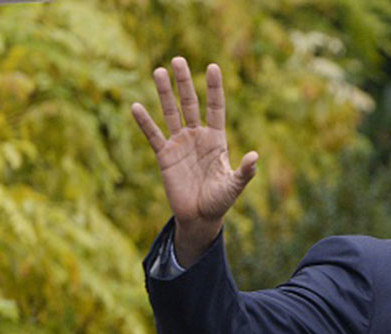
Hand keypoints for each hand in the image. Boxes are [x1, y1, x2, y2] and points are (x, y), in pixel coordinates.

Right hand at [131, 56, 257, 266]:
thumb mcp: (234, 186)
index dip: (214, 88)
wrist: (200, 217)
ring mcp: (180, 144)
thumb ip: (245, 171)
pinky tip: (136, 107)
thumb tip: (254, 156)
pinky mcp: (165, 156)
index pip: (216, 108)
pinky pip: (154, 136)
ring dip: (164, 93)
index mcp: (216, 139)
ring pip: (171, 113)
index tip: (213, 66)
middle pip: (190, 103)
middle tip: (178, 60)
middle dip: (185, 82)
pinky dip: (145, 122)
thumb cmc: (220, 200)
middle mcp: (197, 136)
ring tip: (158, 71)